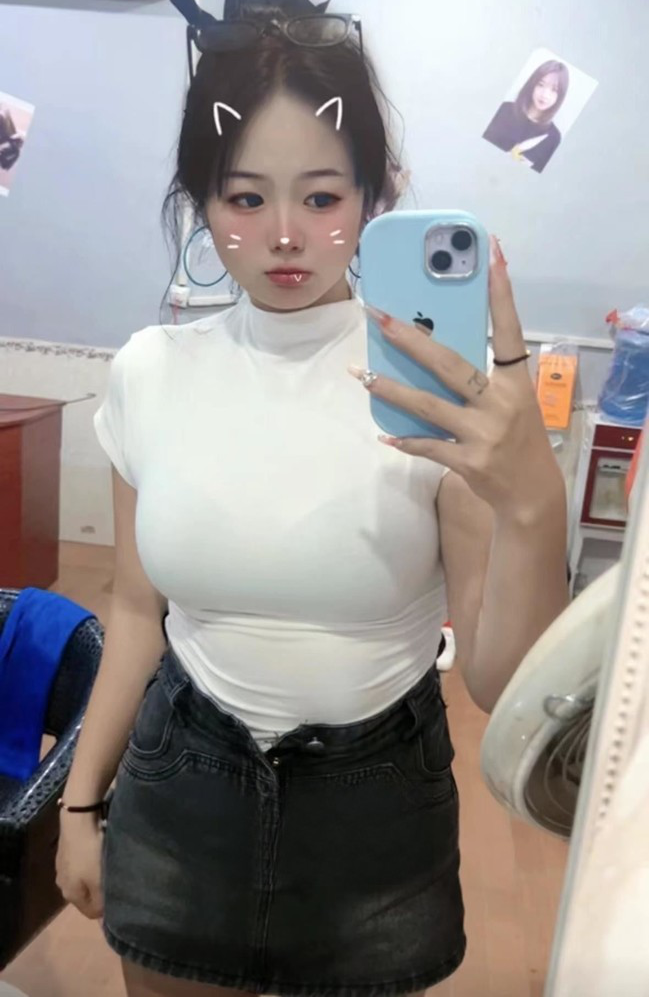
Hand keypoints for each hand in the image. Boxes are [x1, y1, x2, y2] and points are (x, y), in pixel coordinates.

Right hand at [55, 810, 104, 919]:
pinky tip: (98, 851)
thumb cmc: (90, 853)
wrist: (78, 819)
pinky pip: (81, 864)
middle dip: (100, 891)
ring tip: (108, 863)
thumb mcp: (99, 881)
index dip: (105, 908)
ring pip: (83, 879)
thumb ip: (101, 901)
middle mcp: (62, 884)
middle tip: (115, 879)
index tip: (119, 896)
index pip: (90, 913)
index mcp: (70, 895)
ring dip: (95, 875)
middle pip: (86, 895)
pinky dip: (90, 861)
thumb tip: (102, 919)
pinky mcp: (65, 851)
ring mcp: (62, 867)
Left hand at [349, 236, 561, 519]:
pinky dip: (404, 439)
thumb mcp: (513, 402)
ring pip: (428, 405)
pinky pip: (427, 446)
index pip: (508, 331)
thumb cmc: (519, 439)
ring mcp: (483, 434)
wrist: (531, 494)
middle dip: (411, 339)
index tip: (492, 255)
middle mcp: (500, 404)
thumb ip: (483, 378)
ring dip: (390, 389)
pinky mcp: (468, 461)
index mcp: (517, 384)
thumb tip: (433, 349)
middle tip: (379, 316)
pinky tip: (383, 432)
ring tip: (360, 373)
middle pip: (450, 364)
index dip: (501, 295)